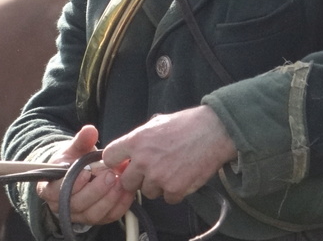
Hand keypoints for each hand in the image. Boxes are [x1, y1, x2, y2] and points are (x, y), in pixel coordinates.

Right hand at [36, 125, 135, 225]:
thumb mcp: (75, 148)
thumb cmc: (73, 161)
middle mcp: (62, 206)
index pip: (57, 191)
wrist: (81, 171)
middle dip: (96, 190)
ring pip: (93, 214)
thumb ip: (81, 140)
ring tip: (120, 182)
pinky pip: (108, 216)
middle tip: (110, 175)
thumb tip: (90, 130)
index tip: (87, 171)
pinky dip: (119, 205)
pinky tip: (128, 191)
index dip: (73, 183)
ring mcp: (80, 215)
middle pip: (77, 204)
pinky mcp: (96, 218)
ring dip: (109, 199)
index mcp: (50, 189)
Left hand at [101, 105, 236, 203]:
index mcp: (136, 141)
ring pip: (147, 192)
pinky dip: (174, 191)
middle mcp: (143, 161)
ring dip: (157, 185)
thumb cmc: (187, 124)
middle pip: (126, 182)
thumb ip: (139, 139)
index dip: (116, 162)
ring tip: (171, 170)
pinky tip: (182, 176)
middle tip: (151, 170)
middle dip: (136, 179)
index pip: (108, 158)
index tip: (123, 164)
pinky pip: (167, 198)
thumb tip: (129, 151)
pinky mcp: (174, 189)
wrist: (213, 132)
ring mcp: (158, 177)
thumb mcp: (156, 123)